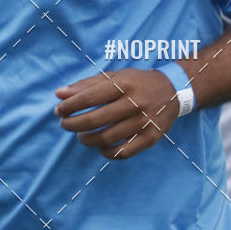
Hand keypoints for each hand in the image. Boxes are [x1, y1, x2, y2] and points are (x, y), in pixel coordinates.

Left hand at [55, 68, 179, 159]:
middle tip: (65, 124)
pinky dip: (107, 152)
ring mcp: (143, 122)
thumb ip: (86, 84)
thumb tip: (59, 94)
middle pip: (94, 120)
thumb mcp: (114, 77)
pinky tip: (100, 147)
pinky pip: (123, 152)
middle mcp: (134, 102)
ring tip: (81, 135)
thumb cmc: (136, 82)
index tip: (59, 110)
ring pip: (106, 138)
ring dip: (86, 140)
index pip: (88, 97)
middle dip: (73, 124)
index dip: (69, 106)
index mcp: (123, 84)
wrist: (172, 90)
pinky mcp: (151, 138)